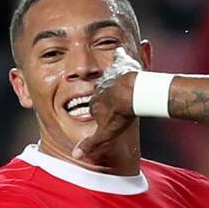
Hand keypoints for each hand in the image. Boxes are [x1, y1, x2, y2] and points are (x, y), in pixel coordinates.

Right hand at [73, 47, 140, 163]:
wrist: (133, 95)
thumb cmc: (120, 115)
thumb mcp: (104, 134)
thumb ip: (90, 143)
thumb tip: (75, 155)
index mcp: (94, 104)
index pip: (93, 109)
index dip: (100, 113)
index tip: (108, 116)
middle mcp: (99, 89)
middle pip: (100, 93)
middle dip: (106, 97)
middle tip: (117, 102)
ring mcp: (110, 77)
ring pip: (109, 78)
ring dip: (114, 82)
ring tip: (123, 87)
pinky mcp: (120, 66)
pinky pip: (118, 58)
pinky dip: (119, 56)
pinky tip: (120, 52)